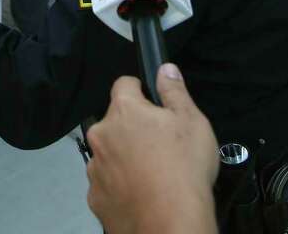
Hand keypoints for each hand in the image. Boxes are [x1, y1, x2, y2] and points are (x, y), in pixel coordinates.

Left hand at [86, 64, 219, 233]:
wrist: (170, 223)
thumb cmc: (183, 170)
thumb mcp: (192, 121)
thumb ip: (175, 91)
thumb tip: (166, 69)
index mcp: (124, 111)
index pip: (123, 84)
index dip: (140, 89)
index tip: (152, 101)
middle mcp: (101, 135)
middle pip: (115, 121)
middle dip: (134, 128)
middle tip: (160, 144)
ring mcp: (95, 167)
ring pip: (110, 152)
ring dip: (125, 157)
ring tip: (153, 173)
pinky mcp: (95, 196)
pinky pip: (107, 182)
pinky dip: (120, 185)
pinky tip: (142, 192)